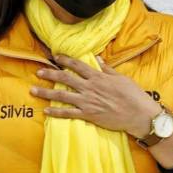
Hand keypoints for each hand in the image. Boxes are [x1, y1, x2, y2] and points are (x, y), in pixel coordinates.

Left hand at [30, 53, 160, 136]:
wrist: (138, 114)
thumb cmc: (133, 95)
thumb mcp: (121, 78)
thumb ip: (107, 69)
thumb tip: (97, 58)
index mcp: (98, 77)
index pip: (77, 65)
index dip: (65, 60)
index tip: (55, 56)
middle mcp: (90, 87)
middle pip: (65, 78)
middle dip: (50, 74)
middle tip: (38, 72)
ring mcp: (87, 102)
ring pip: (62, 95)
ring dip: (46, 92)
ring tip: (33, 89)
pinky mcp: (88, 115)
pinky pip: (68, 113)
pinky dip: (56, 112)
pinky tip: (46, 111)